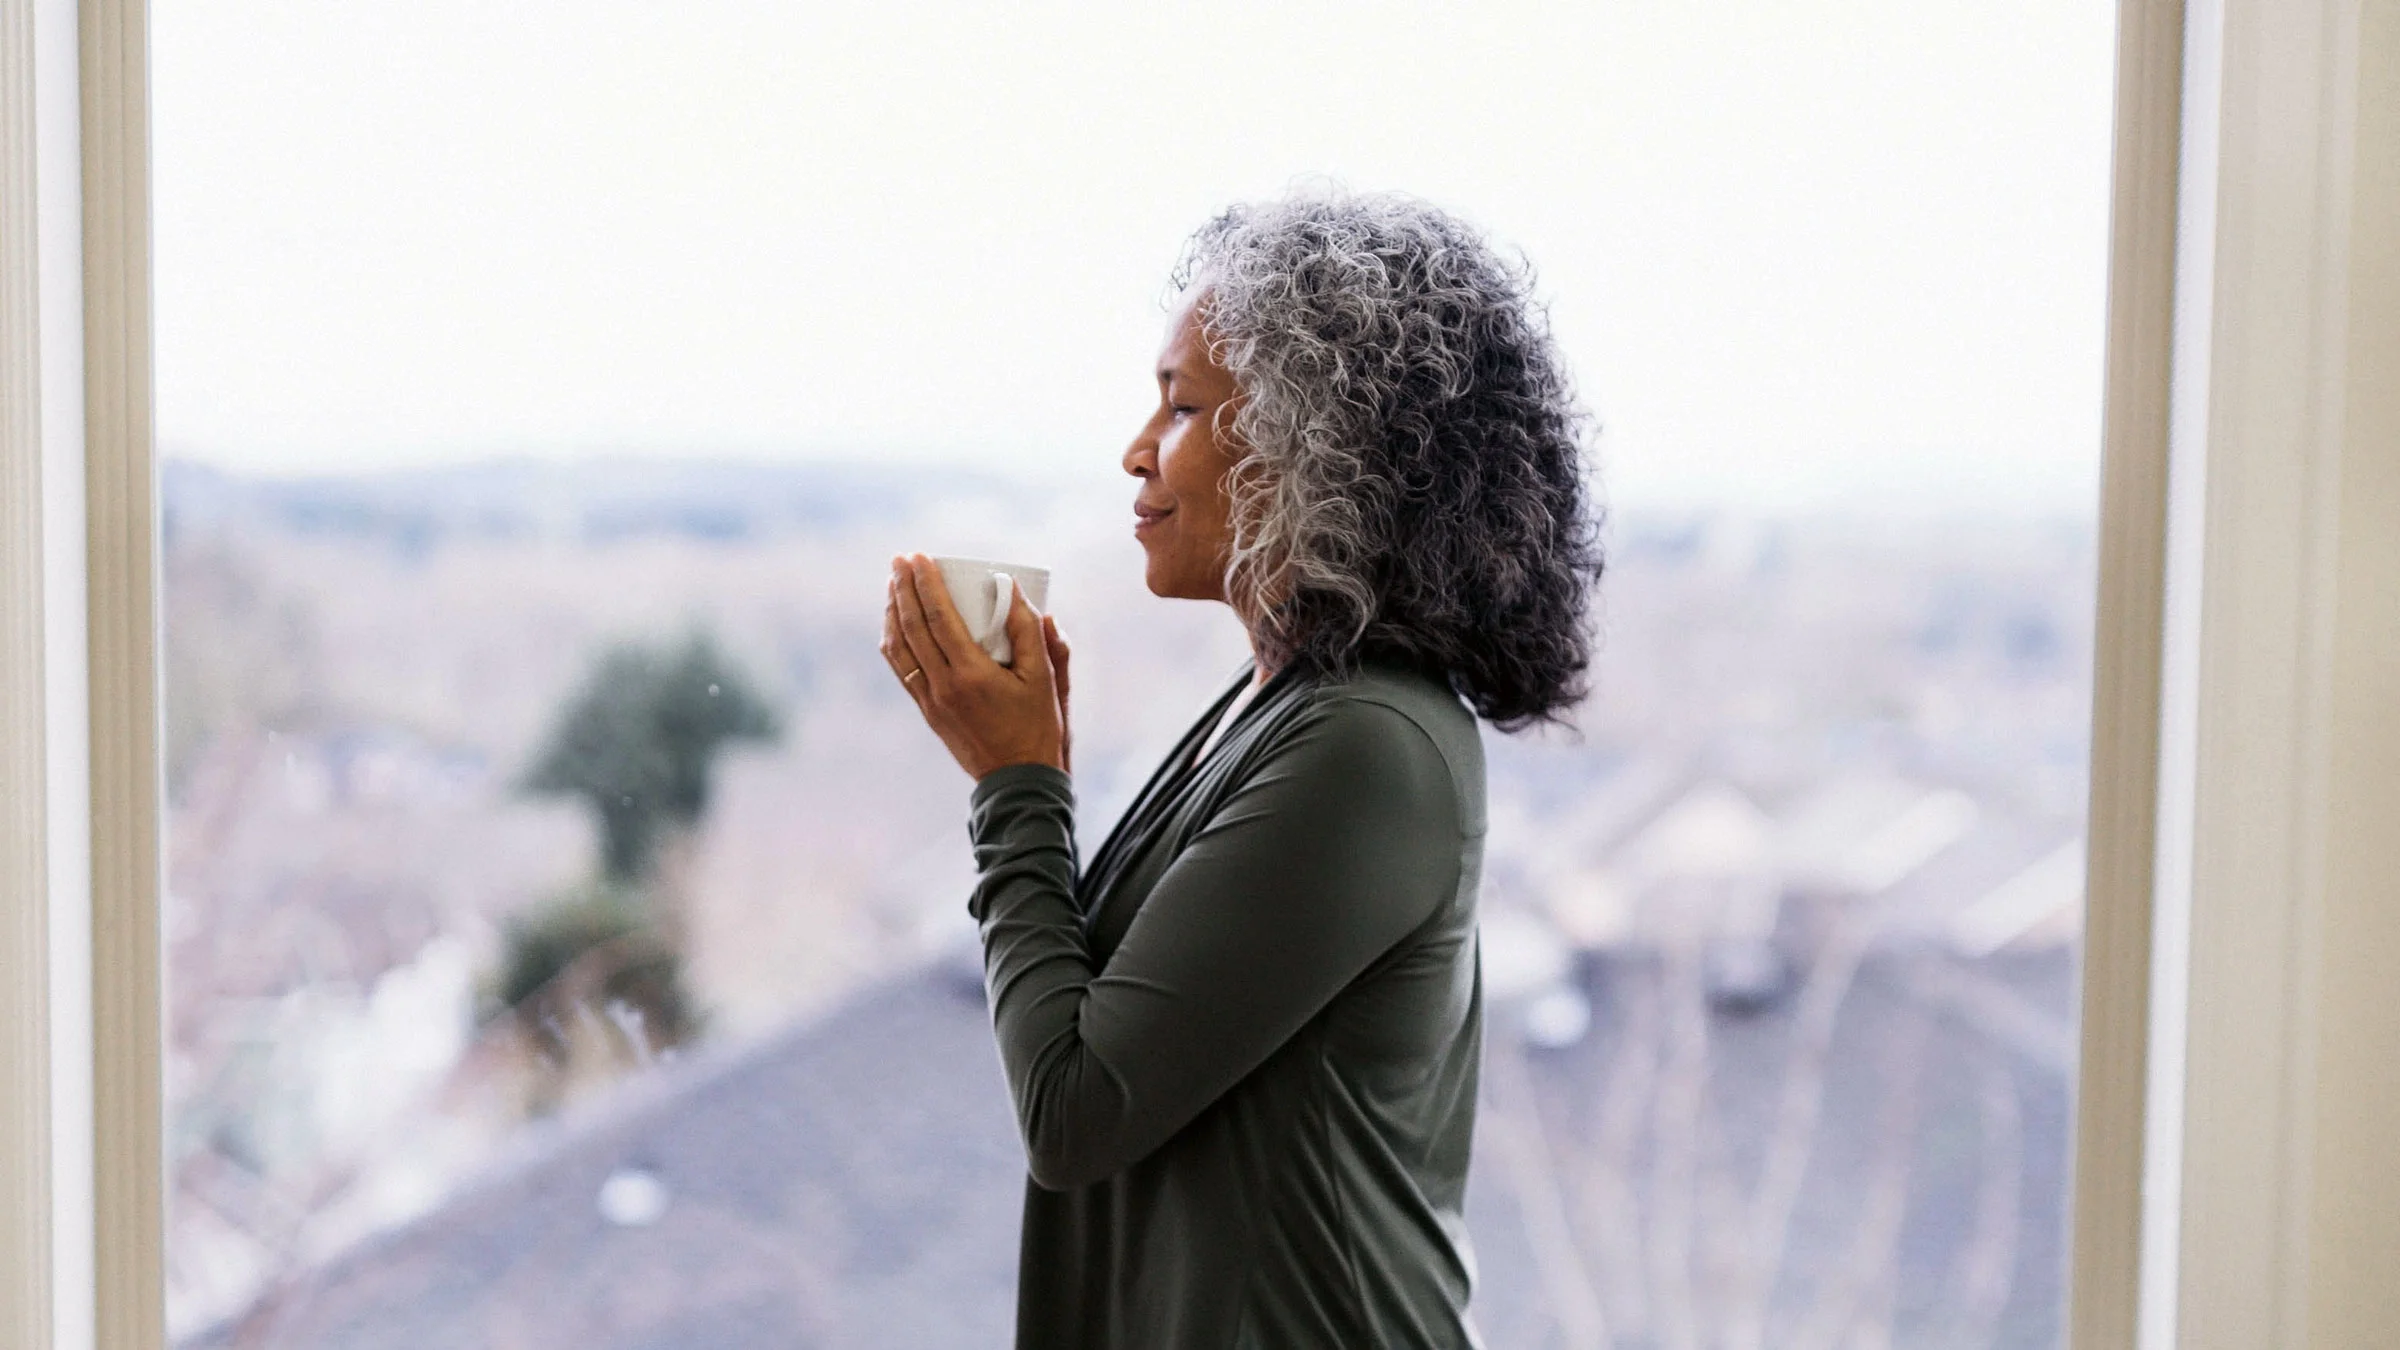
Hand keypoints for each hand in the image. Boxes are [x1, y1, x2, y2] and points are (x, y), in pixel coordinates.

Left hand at [881, 554, 1070, 779]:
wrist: (1018, 780)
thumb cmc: (1038, 727)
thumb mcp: (1045, 677)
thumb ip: (1030, 631)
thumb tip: (1014, 590)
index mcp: (971, 673)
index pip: (938, 617)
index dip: (925, 584)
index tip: (918, 557)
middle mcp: (943, 685)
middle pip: (911, 627)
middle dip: (902, 589)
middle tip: (899, 560)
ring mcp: (931, 700)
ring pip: (899, 649)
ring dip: (893, 614)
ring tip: (893, 586)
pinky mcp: (928, 712)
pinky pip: (902, 670)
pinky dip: (894, 643)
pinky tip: (894, 627)